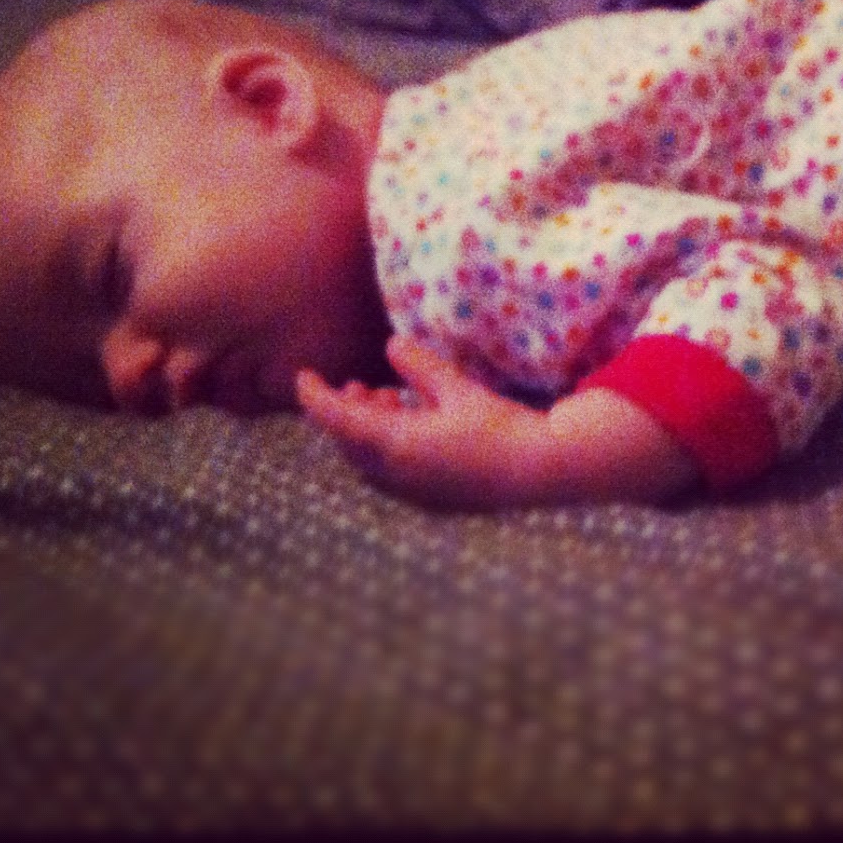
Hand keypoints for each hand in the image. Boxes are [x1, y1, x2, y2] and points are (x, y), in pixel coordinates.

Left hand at [297, 335, 699, 506]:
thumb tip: (390, 344)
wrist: (541, 471)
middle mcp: (396, 476)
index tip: (301, 376)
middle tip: (355, 384)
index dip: (314, 396)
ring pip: (370, 460)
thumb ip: (420, 368)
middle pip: (349, 443)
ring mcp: (414, 492)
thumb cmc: (501, 426)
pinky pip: (392, 471)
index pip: (336, 419)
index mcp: (395, 446)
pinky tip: (414, 424)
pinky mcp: (433, 498)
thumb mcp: (458, 390)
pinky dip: (389, 446)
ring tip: (387, 400)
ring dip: (369, 430)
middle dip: (345, 413)